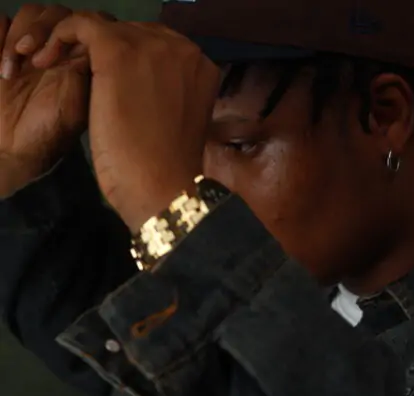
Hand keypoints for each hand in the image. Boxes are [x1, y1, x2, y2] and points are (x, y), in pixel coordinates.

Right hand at [0, 4, 89, 197]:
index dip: (70, 33)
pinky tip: (1, 63)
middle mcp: (61, 47)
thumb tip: (92, 44)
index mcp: (84, 58)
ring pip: (31, 13)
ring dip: (17, 36)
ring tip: (10, 71)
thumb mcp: (76, 106)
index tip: (52, 62)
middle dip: (42, 32)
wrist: (14, 147)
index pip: (87, 23)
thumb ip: (84, 73)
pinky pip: (0, 20)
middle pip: (56, 12)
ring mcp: (32, 46)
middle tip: (32, 63)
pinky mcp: (2, 47)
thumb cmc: (50, 132)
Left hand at [34, 13, 221, 231]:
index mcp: (202, 65)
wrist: (162, 186)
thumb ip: (168, 91)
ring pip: (105, 27)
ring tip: (54, 67)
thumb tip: (139, 82)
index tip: (105, 80)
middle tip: (77, 73)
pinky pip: (81, 25)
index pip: (158, 46)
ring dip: (76, 44)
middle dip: (103, 50)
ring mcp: (154, 46)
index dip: (129, 59)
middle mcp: (184, 47)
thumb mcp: (176, 119)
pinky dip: (59, 37)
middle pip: (133, 32)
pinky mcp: (119, 50)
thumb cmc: (170, 167)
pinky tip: (46, 60)